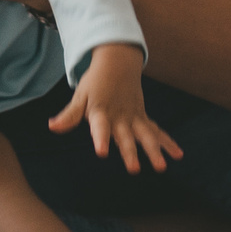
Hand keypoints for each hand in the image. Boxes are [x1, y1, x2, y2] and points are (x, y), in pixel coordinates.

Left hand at [47, 46, 182, 173]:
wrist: (118, 62)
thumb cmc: (95, 82)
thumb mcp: (80, 96)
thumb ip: (69, 115)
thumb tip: (52, 127)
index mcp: (101, 112)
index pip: (100, 127)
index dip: (100, 139)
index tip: (102, 153)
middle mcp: (120, 117)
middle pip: (126, 136)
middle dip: (130, 153)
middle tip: (134, 169)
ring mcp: (134, 117)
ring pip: (146, 135)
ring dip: (154, 150)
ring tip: (161, 167)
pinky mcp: (143, 117)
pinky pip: (157, 131)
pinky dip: (168, 142)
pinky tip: (178, 155)